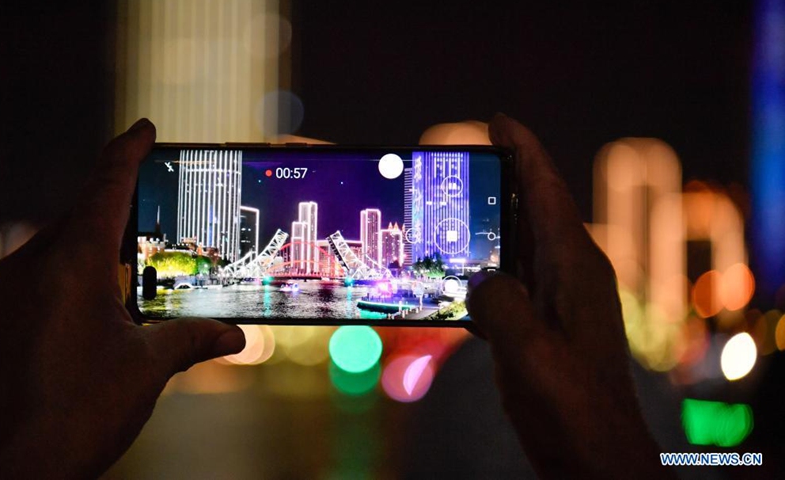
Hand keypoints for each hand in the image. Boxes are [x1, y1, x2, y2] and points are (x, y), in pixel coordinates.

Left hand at [0, 119, 245, 478]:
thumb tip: (234, 336)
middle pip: (81, 211)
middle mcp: (31, 266)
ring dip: (96, 239)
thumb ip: (191, 340)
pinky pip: (40, 274)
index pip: (106, 186)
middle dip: (117, 198)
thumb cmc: (72, 416)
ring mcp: (6, 291)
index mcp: (72, 264)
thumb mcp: (145, 370)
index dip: (129, 152)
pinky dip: (73, 271)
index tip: (146, 130)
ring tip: (132, 252)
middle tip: (155, 199)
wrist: (1, 470)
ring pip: (58, 244)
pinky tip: (97, 299)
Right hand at [467, 114, 671, 478]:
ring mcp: (556, 300)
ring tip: (450, 210)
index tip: (499, 121)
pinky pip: (509, 282)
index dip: (526, 152)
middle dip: (503, 180)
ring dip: (490, 226)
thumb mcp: (533, 355)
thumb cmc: (573, 408)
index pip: (548, 193)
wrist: (592, 454)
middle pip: (533, 211)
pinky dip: (484, 268)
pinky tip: (456, 274)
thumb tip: (481, 280)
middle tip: (462, 160)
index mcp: (575, 269)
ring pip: (519, 246)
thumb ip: (503, 306)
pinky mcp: (541, 324)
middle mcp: (569, 275)